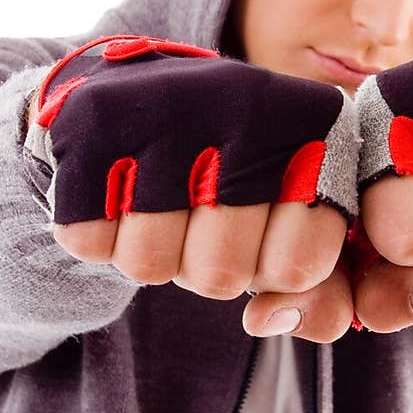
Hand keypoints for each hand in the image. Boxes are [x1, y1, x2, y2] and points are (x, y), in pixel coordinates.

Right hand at [26, 35, 359, 343]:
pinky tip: (117, 191)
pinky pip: (89, 241)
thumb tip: (267, 322)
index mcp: (317, 129)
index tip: (264, 232)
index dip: (270, 270)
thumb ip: (323, 299)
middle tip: (204, 218)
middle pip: (221, 274)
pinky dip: (98, 234)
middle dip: (208, 265)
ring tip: (161, 202)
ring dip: (151, 252)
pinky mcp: (97, 120)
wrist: (138, 90)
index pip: (297, 267)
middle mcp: (249, 108)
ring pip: (149, 264)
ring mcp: (170, 108)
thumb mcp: (301, 227)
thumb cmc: (237, 177)